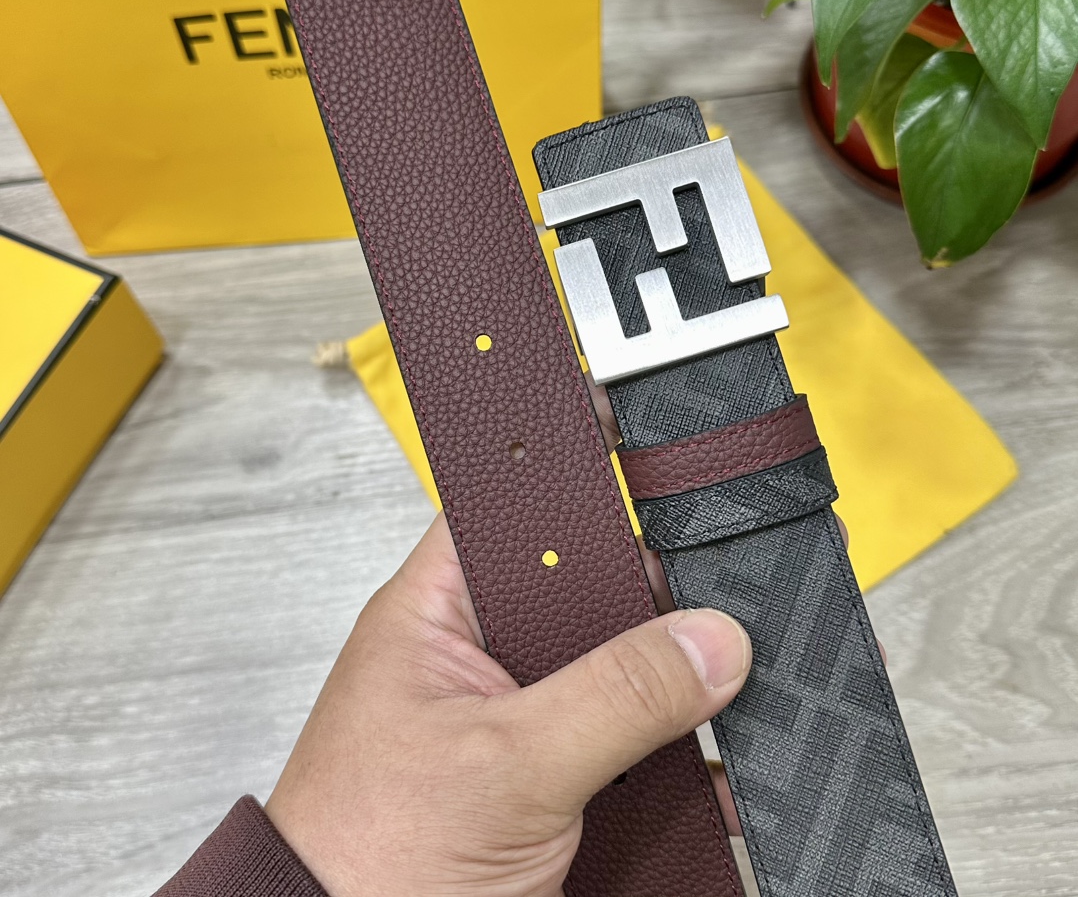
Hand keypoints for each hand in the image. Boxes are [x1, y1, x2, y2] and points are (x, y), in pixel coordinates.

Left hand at [265, 511, 751, 896]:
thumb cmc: (365, 862)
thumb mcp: (505, 764)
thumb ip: (614, 694)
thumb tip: (709, 642)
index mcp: (437, 613)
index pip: (510, 510)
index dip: (576, 478)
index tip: (644, 451)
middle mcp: (478, 656)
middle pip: (580, 589)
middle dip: (646, 594)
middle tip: (712, 590)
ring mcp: (515, 721)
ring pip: (608, 668)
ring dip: (664, 679)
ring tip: (723, 670)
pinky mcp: (546, 781)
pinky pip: (621, 741)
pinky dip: (667, 748)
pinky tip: (710, 750)